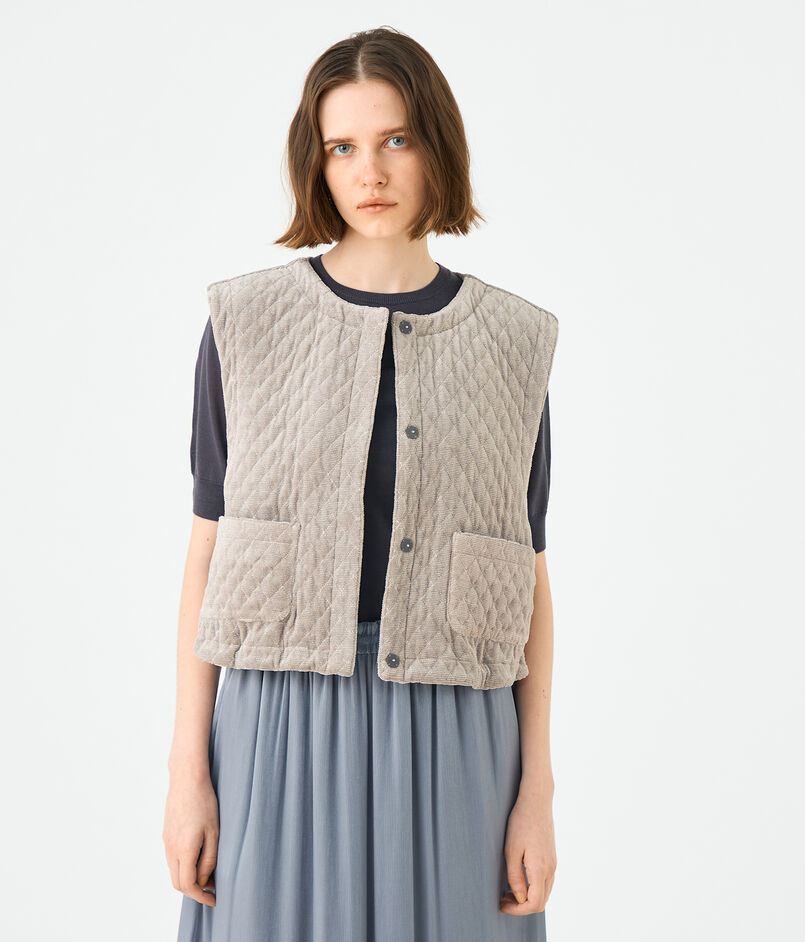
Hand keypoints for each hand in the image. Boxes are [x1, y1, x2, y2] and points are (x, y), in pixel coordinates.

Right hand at [163, 770, 219, 906]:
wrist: (187, 778)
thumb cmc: (205, 802)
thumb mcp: (214, 831)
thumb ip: (209, 858)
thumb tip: (204, 880)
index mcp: (184, 850)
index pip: (188, 885)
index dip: (201, 896)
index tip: (214, 899)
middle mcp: (171, 849)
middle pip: (177, 883)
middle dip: (194, 891)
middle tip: (212, 889)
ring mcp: (166, 841)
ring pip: (173, 871)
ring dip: (188, 878)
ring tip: (208, 874)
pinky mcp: (166, 834)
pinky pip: (171, 858)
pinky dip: (183, 866)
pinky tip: (197, 858)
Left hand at [499, 789, 555, 914]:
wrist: (536, 801)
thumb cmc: (520, 822)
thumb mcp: (511, 850)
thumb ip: (515, 877)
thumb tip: (519, 899)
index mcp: (540, 869)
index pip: (534, 904)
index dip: (517, 910)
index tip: (501, 905)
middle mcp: (550, 869)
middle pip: (541, 902)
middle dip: (521, 907)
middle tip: (503, 899)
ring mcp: (553, 863)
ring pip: (544, 893)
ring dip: (527, 898)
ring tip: (508, 891)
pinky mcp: (551, 858)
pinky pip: (545, 882)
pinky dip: (533, 888)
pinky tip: (518, 880)